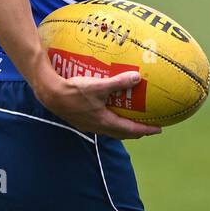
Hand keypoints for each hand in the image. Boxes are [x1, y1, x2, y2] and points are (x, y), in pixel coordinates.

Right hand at [34, 70, 161, 140]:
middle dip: (136, 131)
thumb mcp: (98, 85)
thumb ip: (118, 82)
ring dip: (122, 127)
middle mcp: (97, 127)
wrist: (50, 94)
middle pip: (121, 133)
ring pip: (110, 130)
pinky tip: (108, 110)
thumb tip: (137, 77)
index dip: (145, 130)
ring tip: (130, 120)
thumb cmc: (74, 90)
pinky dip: (110, 120)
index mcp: (104, 121)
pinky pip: (101, 123)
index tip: (158, 129)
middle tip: (147, 127)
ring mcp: (88, 125)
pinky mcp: (80, 119)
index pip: (130, 129)